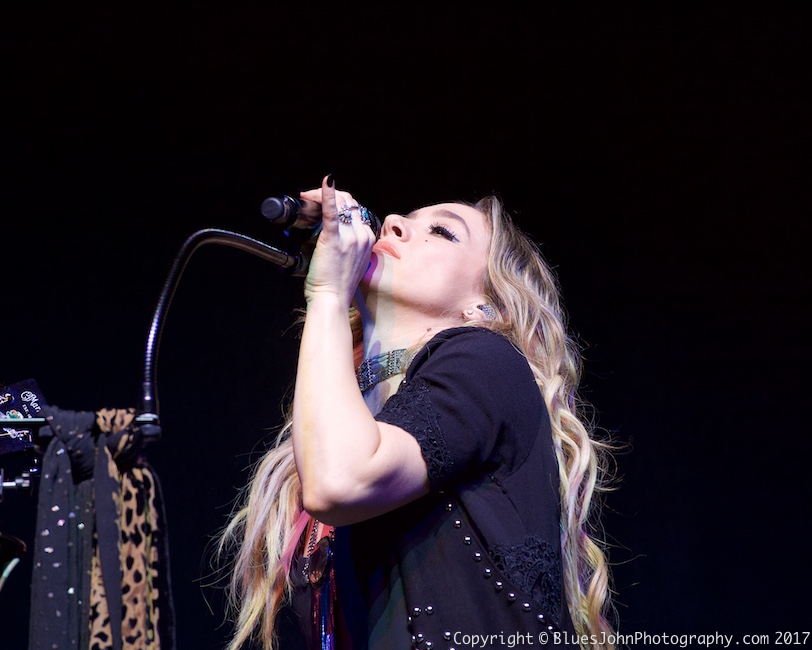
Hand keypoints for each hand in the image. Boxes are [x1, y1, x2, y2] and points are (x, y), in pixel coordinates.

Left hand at [300, 175, 375, 307]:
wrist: (333, 301)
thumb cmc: (339, 286)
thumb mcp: (353, 262)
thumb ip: (351, 246)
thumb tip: (337, 236)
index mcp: (368, 239)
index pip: (356, 210)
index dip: (340, 201)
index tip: (323, 203)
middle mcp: (362, 235)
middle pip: (349, 202)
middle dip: (330, 195)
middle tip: (311, 198)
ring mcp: (350, 237)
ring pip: (341, 203)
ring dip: (322, 195)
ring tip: (308, 196)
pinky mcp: (334, 239)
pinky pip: (332, 211)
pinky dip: (327, 194)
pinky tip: (326, 182)